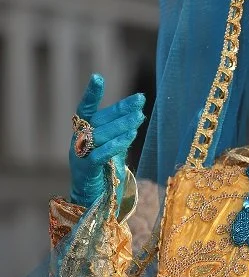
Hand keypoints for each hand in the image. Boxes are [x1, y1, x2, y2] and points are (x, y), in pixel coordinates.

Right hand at [68, 74, 145, 207]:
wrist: (92, 199)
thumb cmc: (104, 170)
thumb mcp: (113, 147)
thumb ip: (120, 132)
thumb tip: (137, 112)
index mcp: (84, 133)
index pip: (86, 109)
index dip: (90, 94)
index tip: (97, 77)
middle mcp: (79, 141)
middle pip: (99, 121)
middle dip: (121, 109)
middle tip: (141, 99)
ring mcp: (80, 156)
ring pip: (100, 136)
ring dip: (122, 126)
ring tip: (140, 117)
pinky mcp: (86, 171)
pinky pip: (99, 156)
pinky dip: (114, 146)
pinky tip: (129, 137)